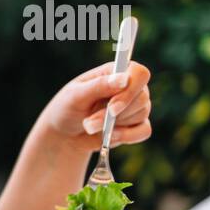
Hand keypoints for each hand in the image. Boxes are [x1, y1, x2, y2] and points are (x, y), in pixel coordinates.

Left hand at [38, 60, 152, 151]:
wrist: (64, 134)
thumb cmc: (67, 108)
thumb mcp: (75, 96)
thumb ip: (99, 85)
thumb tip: (124, 79)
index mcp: (115, 72)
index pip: (139, 74)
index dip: (130, 90)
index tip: (112, 107)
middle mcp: (130, 87)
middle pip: (141, 97)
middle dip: (114, 115)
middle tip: (89, 123)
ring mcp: (135, 106)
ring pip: (141, 114)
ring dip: (113, 126)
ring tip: (90, 127)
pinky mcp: (136, 125)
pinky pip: (144, 131)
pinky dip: (126, 136)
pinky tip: (109, 137)